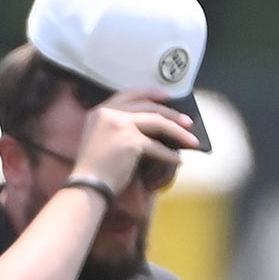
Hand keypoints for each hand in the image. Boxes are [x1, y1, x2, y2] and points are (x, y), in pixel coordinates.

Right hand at [74, 98, 197, 194]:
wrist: (87, 186)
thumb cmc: (94, 168)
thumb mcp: (100, 138)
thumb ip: (117, 126)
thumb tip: (151, 126)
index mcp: (100, 111)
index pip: (129, 94)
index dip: (150, 93)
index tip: (167, 96)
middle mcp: (109, 113)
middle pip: (147, 107)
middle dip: (171, 114)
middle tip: (187, 121)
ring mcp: (120, 125)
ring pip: (157, 123)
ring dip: (177, 132)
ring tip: (191, 140)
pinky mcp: (131, 141)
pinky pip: (157, 146)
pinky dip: (169, 155)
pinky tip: (178, 161)